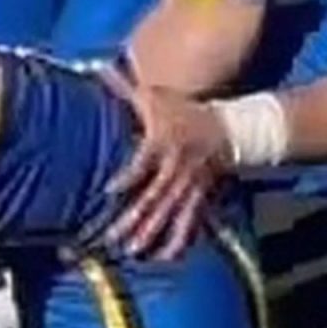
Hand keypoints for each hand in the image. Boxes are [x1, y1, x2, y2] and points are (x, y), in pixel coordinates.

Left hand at [101, 67, 230, 260]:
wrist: (227, 129)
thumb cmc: (184, 112)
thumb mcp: (157, 96)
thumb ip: (127, 89)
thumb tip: (99, 69)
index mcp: (163, 143)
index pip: (143, 162)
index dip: (127, 177)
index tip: (108, 191)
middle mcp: (175, 168)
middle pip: (154, 196)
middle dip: (135, 218)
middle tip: (113, 238)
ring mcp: (189, 185)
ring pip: (169, 213)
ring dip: (151, 233)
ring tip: (134, 251)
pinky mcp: (198, 197)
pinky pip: (189, 221)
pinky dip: (178, 240)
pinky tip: (165, 258)